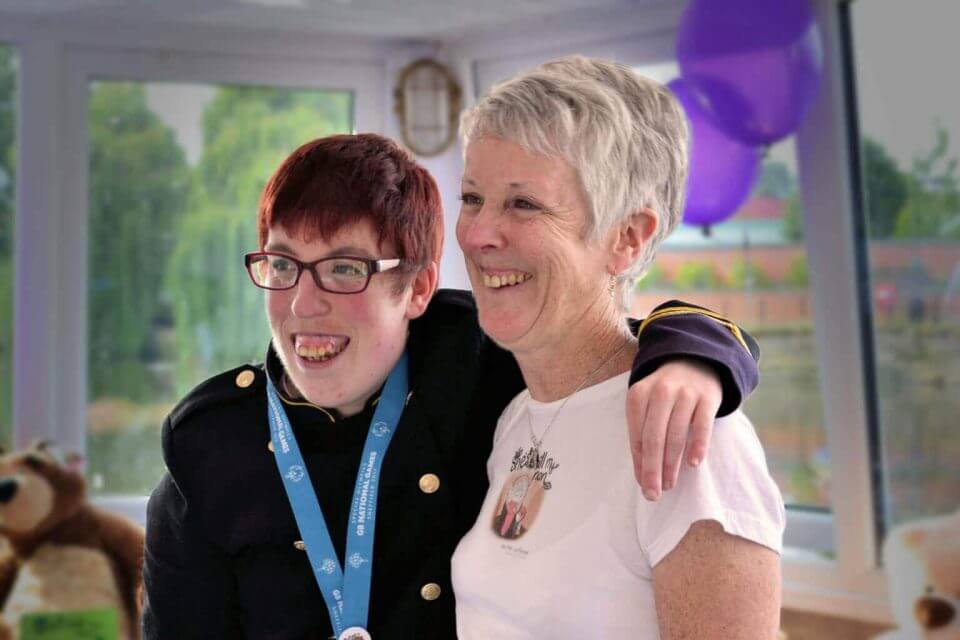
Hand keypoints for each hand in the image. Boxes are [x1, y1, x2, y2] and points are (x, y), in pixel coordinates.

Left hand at [626, 359, 721, 500]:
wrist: (695, 361)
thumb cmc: (666, 393)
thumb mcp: (648, 403)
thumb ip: (644, 432)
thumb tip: (643, 473)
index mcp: (639, 394)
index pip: (637, 434)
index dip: (639, 462)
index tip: (643, 484)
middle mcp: (661, 391)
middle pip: (654, 436)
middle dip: (652, 468)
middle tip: (653, 494)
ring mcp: (685, 393)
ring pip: (676, 433)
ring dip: (672, 463)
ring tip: (670, 484)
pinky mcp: (708, 396)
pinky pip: (702, 424)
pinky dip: (697, 445)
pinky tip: (693, 463)